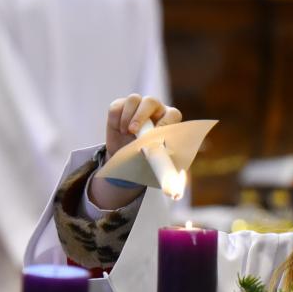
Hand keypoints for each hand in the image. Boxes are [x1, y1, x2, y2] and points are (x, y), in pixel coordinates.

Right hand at [92, 94, 182, 209]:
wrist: (127, 159)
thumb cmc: (149, 161)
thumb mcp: (158, 167)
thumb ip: (167, 173)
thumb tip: (176, 191)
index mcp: (170, 122)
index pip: (172, 114)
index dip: (165, 122)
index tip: (157, 134)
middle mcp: (155, 110)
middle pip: (151, 101)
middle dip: (141, 115)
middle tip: (132, 131)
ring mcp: (137, 107)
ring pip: (133, 100)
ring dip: (127, 117)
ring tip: (125, 133)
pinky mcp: (120, 107)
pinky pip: (117, 106)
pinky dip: (116, 119)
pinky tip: (118, 130)